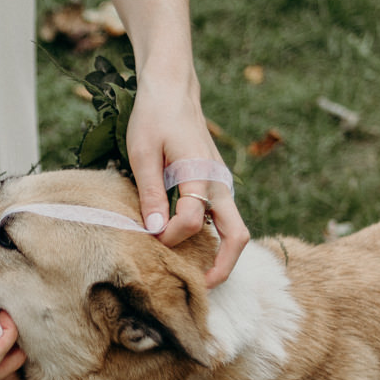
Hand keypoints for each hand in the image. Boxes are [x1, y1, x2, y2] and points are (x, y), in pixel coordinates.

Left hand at [126, 73, 249, 285]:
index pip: (191, 220)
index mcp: (200, 172)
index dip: (170, 235)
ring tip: (193, 273)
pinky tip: (188, 246)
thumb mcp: (142, 152)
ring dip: (219, 254)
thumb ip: (150, 193)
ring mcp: (221, 184)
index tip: (150, 235)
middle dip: (222, 266)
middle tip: (200, 288)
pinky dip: (212, 238)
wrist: (173, 91)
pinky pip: (222, 219)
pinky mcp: (216, 184)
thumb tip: (154, 231)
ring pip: (233, 229)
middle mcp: (218, 182)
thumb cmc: (154, 117)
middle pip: (237, 236)